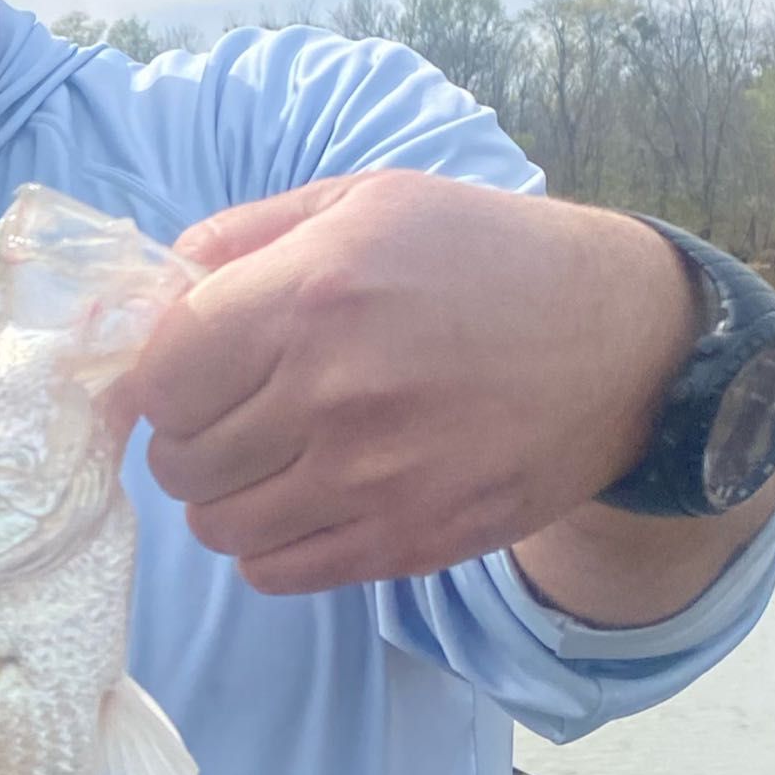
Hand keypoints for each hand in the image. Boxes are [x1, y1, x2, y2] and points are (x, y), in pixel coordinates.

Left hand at [118, 172, 698, 596]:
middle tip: (232, 416)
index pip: (160, 375)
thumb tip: (155, 292)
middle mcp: (331, 392)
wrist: (619, 343)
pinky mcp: (404, 542)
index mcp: (310, 293)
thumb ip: (245, 236)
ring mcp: (368, 479)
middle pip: (179, 457)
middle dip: (189, 438)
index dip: (157, 380)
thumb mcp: (367, 201)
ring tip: (268, 461)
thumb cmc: (484, 258)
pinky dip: (270, 546)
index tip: (184, 375)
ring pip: (217, 526)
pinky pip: (275, 573)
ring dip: (225, 497)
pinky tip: (305, 502)